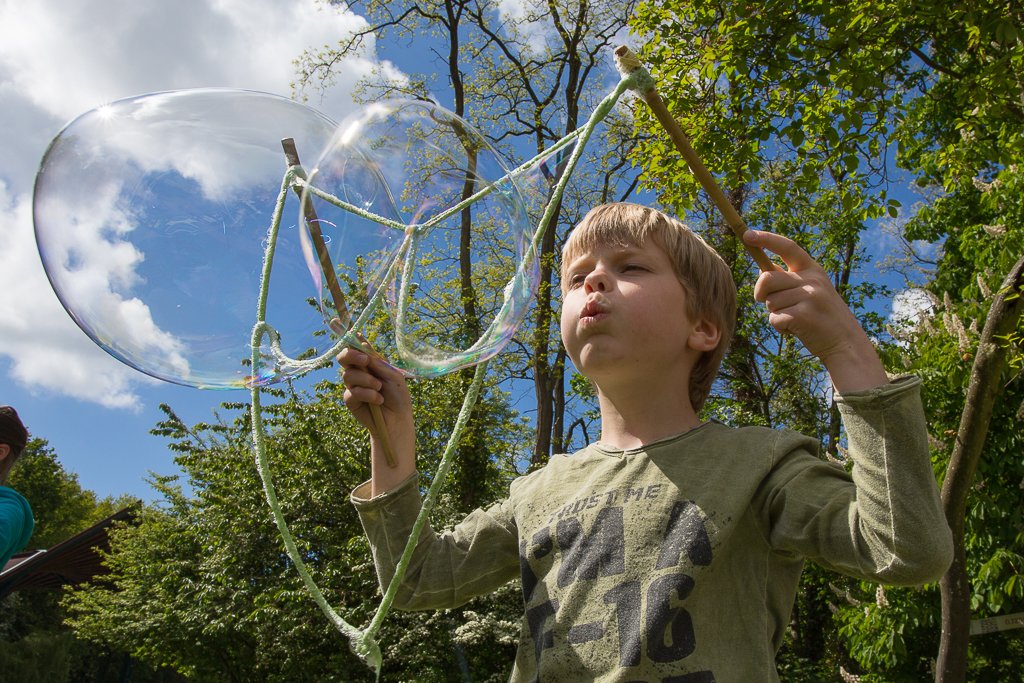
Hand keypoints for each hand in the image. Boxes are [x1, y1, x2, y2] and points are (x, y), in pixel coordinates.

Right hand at [336, 346, 416, 492]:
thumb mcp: (394, 376)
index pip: (356, 346)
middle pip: (344, 357)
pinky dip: (367, 394)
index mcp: (370, 363)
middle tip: (365, 360)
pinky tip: (378, 400)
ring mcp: (353, 385)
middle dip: (351, 355)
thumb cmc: (399, 397)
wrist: (398, 420)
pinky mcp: (350, 400)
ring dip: (367, 380)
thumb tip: (365, 349)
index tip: (336, 321)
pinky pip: (352, 392)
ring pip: (348, 375)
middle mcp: (359, 371)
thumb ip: (379, 364)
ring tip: (380, 388)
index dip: (347, 335)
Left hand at [743, 230, 887, 391]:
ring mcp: (810, 296)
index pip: (787, 246)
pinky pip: (774, 319)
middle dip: (761, 294)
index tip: (747, 235)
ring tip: (796, 319)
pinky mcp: (804, 315)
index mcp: (813, 269)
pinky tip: (797, 330)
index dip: (766, 239)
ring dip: (776, 314)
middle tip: (770, 304)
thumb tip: (762, 271)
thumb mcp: (810, 291)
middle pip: (766, 278)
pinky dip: (780, 328)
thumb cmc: (821, 317)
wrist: (846, 343)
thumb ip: (788, 280)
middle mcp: (812, 279)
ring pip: (769, 302)